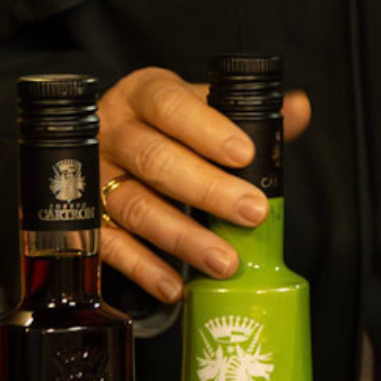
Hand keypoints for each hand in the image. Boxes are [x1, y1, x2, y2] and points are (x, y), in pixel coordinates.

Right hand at [95, 66, 311, 301]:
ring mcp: (93, 176)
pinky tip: (175, 285)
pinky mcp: (83, 217)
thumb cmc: (165, 126)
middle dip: (208, 190)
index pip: (171, 105)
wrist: (107, 143)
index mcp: (142, 94)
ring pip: (135, 206)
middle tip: (251, 213)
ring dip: (182, 238)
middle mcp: (113, 132)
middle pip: (154, 159)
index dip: (207, 130)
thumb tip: (298, 108)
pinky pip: (110, 245)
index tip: (244, 155)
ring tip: (224, 261)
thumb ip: (247, 111)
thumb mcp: (200, 108)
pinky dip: (144, 268)